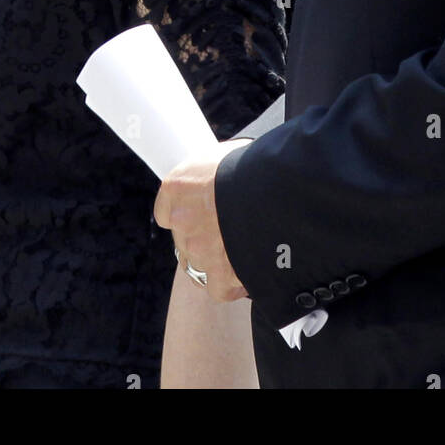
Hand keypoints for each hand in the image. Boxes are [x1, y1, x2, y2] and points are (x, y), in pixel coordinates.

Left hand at [154, 140, 250, 301]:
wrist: (277, 188)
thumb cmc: (254, 163)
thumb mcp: (222, 156)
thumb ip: (211, 173)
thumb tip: (218, 176)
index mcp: (176, 187)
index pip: (166, 211)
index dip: (187, 213)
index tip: (203, 213)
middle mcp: (181, 220)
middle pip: (184, 239)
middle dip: (204, 236)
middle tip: (229, 229)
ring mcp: (199, 250)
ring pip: (200, 264)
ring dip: (217, 259)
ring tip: (244, 248)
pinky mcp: (220, 276)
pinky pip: (219, 288)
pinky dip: (232, 283)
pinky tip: (248, 271)